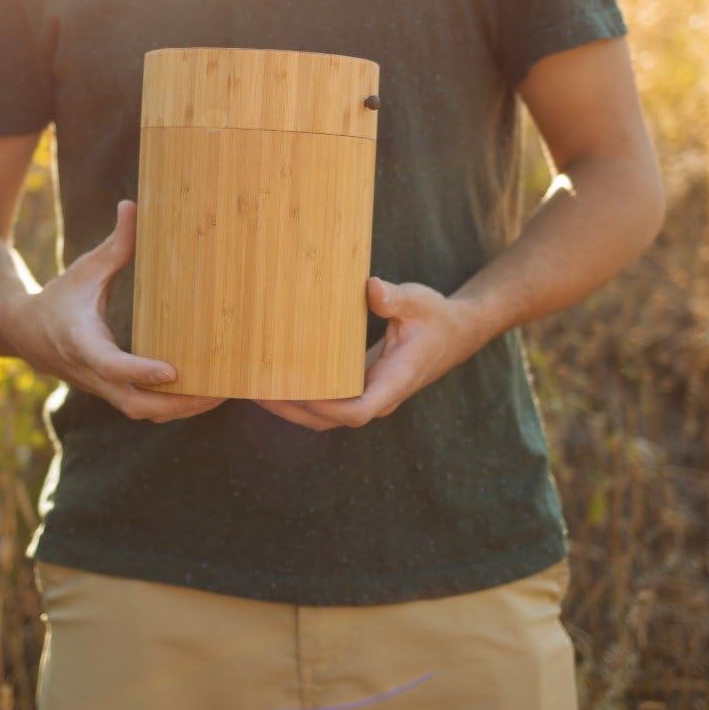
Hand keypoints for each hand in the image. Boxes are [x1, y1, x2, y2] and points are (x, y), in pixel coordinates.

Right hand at [6, 199, 227, 423]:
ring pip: (140, 412)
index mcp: (82, 342)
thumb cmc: (60, 297)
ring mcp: (101, 388)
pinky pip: (142, 408)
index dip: (141, 370)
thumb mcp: (85, 269)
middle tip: (215, 391)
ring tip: (219, 395)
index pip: (111, 365)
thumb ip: (114, 245)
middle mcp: (91, 372)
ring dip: (179, 410)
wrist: (24, 332)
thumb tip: (133, 205)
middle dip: (175, 404)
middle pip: (133, 403)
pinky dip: (171, 408)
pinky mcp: (110, 393)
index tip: (172, 371)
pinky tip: (202, 396)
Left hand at [250, 277, 486, 431]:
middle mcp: (379, 397)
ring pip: (324, 417)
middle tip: (255, 389)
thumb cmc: (435, 317)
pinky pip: (326, 403)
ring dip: (290, 407)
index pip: (356, 411)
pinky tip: (275, 379)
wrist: (454, 333)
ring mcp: (368, 395)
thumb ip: (395, 298)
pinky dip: (300, 397)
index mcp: (394, 382)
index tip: (294, 393)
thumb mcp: (419, 302)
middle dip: (292, 409)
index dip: (324, 408)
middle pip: (329, 421)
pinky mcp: (359, 388)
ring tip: (254, 388)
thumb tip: (371, 288)